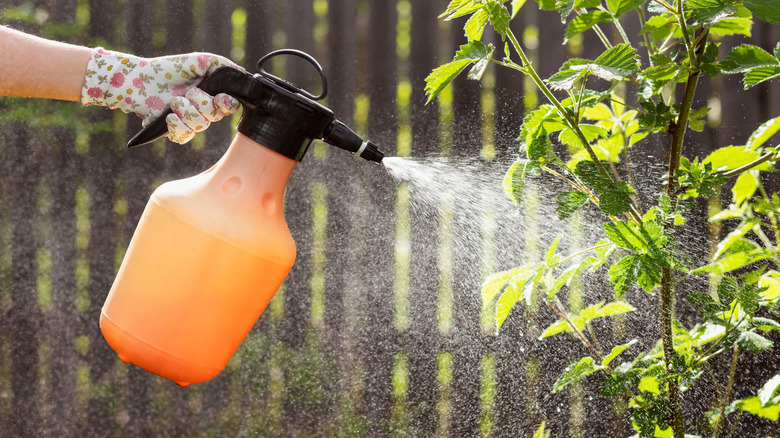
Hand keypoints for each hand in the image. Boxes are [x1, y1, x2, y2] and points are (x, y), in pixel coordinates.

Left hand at [81, 48, 241, 143]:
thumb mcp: (198, 60)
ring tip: (174, 101)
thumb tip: (241, 72)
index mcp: (212, 95)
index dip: (226, 104)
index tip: (219, 98)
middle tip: (187, 92)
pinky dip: (177, 126)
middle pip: (215, 117)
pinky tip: (169, 117)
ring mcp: (190, 122)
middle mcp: (204, 111)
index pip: (230, 106)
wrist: (140, 79)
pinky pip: (184, 137)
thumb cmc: (170, 69)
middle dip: (200, 103)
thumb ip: (220, 64)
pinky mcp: (175, 131)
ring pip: (200, 126)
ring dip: (186, 111)